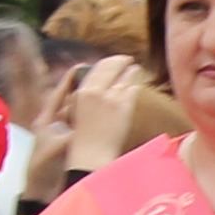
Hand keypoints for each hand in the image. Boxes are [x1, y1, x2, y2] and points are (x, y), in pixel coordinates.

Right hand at [67, 56, 148, 171]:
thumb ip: (87, 95)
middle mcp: (97, 92)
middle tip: (128, 59)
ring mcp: (112, 99)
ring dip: (131, 71)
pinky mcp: (124, 108)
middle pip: (112, 68)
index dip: (107, 61)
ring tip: (135, 68)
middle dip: (121, 61)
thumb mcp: (78, 111)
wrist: (91, 155)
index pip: (97, 68)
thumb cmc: (83, 138)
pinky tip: (137, 83)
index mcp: (83, 92)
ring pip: (125, 78)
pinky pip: (133, 90)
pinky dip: (135, 85)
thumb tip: (99, 83)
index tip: (113, 60)